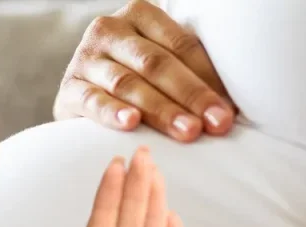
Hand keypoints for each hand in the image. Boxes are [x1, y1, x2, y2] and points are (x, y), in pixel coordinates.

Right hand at [53, 0, 235, 142]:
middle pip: (157, 64)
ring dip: (162, 110)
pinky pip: (93, 101)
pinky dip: (112, 112)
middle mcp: (110, 29)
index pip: (181, 45)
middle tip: (216, 124)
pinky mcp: (69, 89)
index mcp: (141, 14)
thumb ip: (193, 72)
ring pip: (129, 84)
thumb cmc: (138, 82)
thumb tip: (236, 108)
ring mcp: (86, 58)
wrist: (84, 96)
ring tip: (188, 132)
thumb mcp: (163, 65)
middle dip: (191, 96)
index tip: (231, 110)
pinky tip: (131, 123)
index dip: (209, 77)